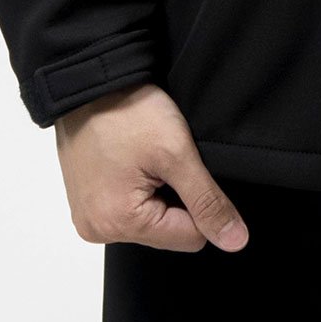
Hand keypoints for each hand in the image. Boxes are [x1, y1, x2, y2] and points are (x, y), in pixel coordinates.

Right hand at [54, 83, 249, 252]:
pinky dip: (138, 185)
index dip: (200, 202)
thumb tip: (234, 240)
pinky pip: (127, 206)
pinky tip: (134, 159)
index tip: (184, 168)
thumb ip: (207, 200)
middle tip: (161, 159)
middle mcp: (97, 229)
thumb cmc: (127, 110)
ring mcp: (88, 216)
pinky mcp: (86, 201)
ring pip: (149, 218)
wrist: (90, 80)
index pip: (189, 238)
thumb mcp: (177, 153)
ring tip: (145, 156)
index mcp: (118, 224)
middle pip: (167, 231)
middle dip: (175, 196)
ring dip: (157, 190)